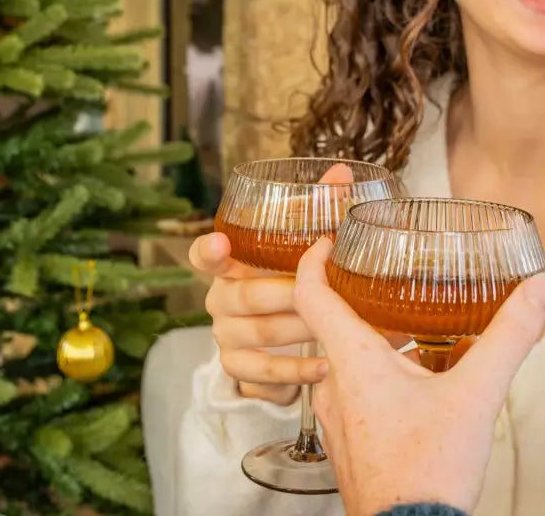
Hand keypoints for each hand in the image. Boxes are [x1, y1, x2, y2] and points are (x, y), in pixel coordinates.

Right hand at [190, 163, 352, 405]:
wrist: (283, 331)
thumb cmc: (291, 275)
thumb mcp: (301, 242)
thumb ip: (318, 206)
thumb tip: (342, 172)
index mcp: (230, 264)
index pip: (202, 254)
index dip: (208, 249)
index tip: (220, 242)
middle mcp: (219, 298)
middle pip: (247, 297)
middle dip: (290, 295)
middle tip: (324, 294)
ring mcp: (225, 335)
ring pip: (260, 334)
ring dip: (300, 333)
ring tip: (336, 331)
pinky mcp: (238, 369)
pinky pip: (263, 372)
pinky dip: (296, 372)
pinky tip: (324, 367)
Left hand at [293, 238, 544, 515]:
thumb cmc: (429, 474)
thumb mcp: (477, 396)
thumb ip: (509, 337)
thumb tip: (535, 290)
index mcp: (352, 359)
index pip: (311, 293)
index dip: (313, 259)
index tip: (327, 240)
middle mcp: (333, 382)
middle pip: (328, 320)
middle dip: (355, 294)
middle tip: (380, 273)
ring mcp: (335, 412)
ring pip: (343, 356)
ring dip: (370, 336)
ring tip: (405, 323)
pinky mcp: (346, 436)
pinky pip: (350, 387)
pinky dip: (374, 370)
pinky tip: (411, 379)